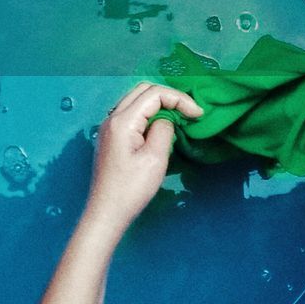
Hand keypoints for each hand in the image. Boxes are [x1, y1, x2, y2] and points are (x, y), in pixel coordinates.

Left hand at [84, 82, 202, 237]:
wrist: (106, 212)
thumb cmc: (131, 189)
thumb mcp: (155, 159)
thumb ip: (163, 130)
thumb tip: (165, 120)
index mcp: (122, 121)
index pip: (154, 93)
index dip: (179, 99)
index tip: (198, 115)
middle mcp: (111, 118)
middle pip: (143, 90)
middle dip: (169, 97)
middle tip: (189, 112)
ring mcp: (108, 127)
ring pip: (135, 100)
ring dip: (158, 104)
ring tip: (179, 117)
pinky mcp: (110, 137)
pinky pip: (130, 114)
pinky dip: (148, 113)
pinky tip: (160, 127)